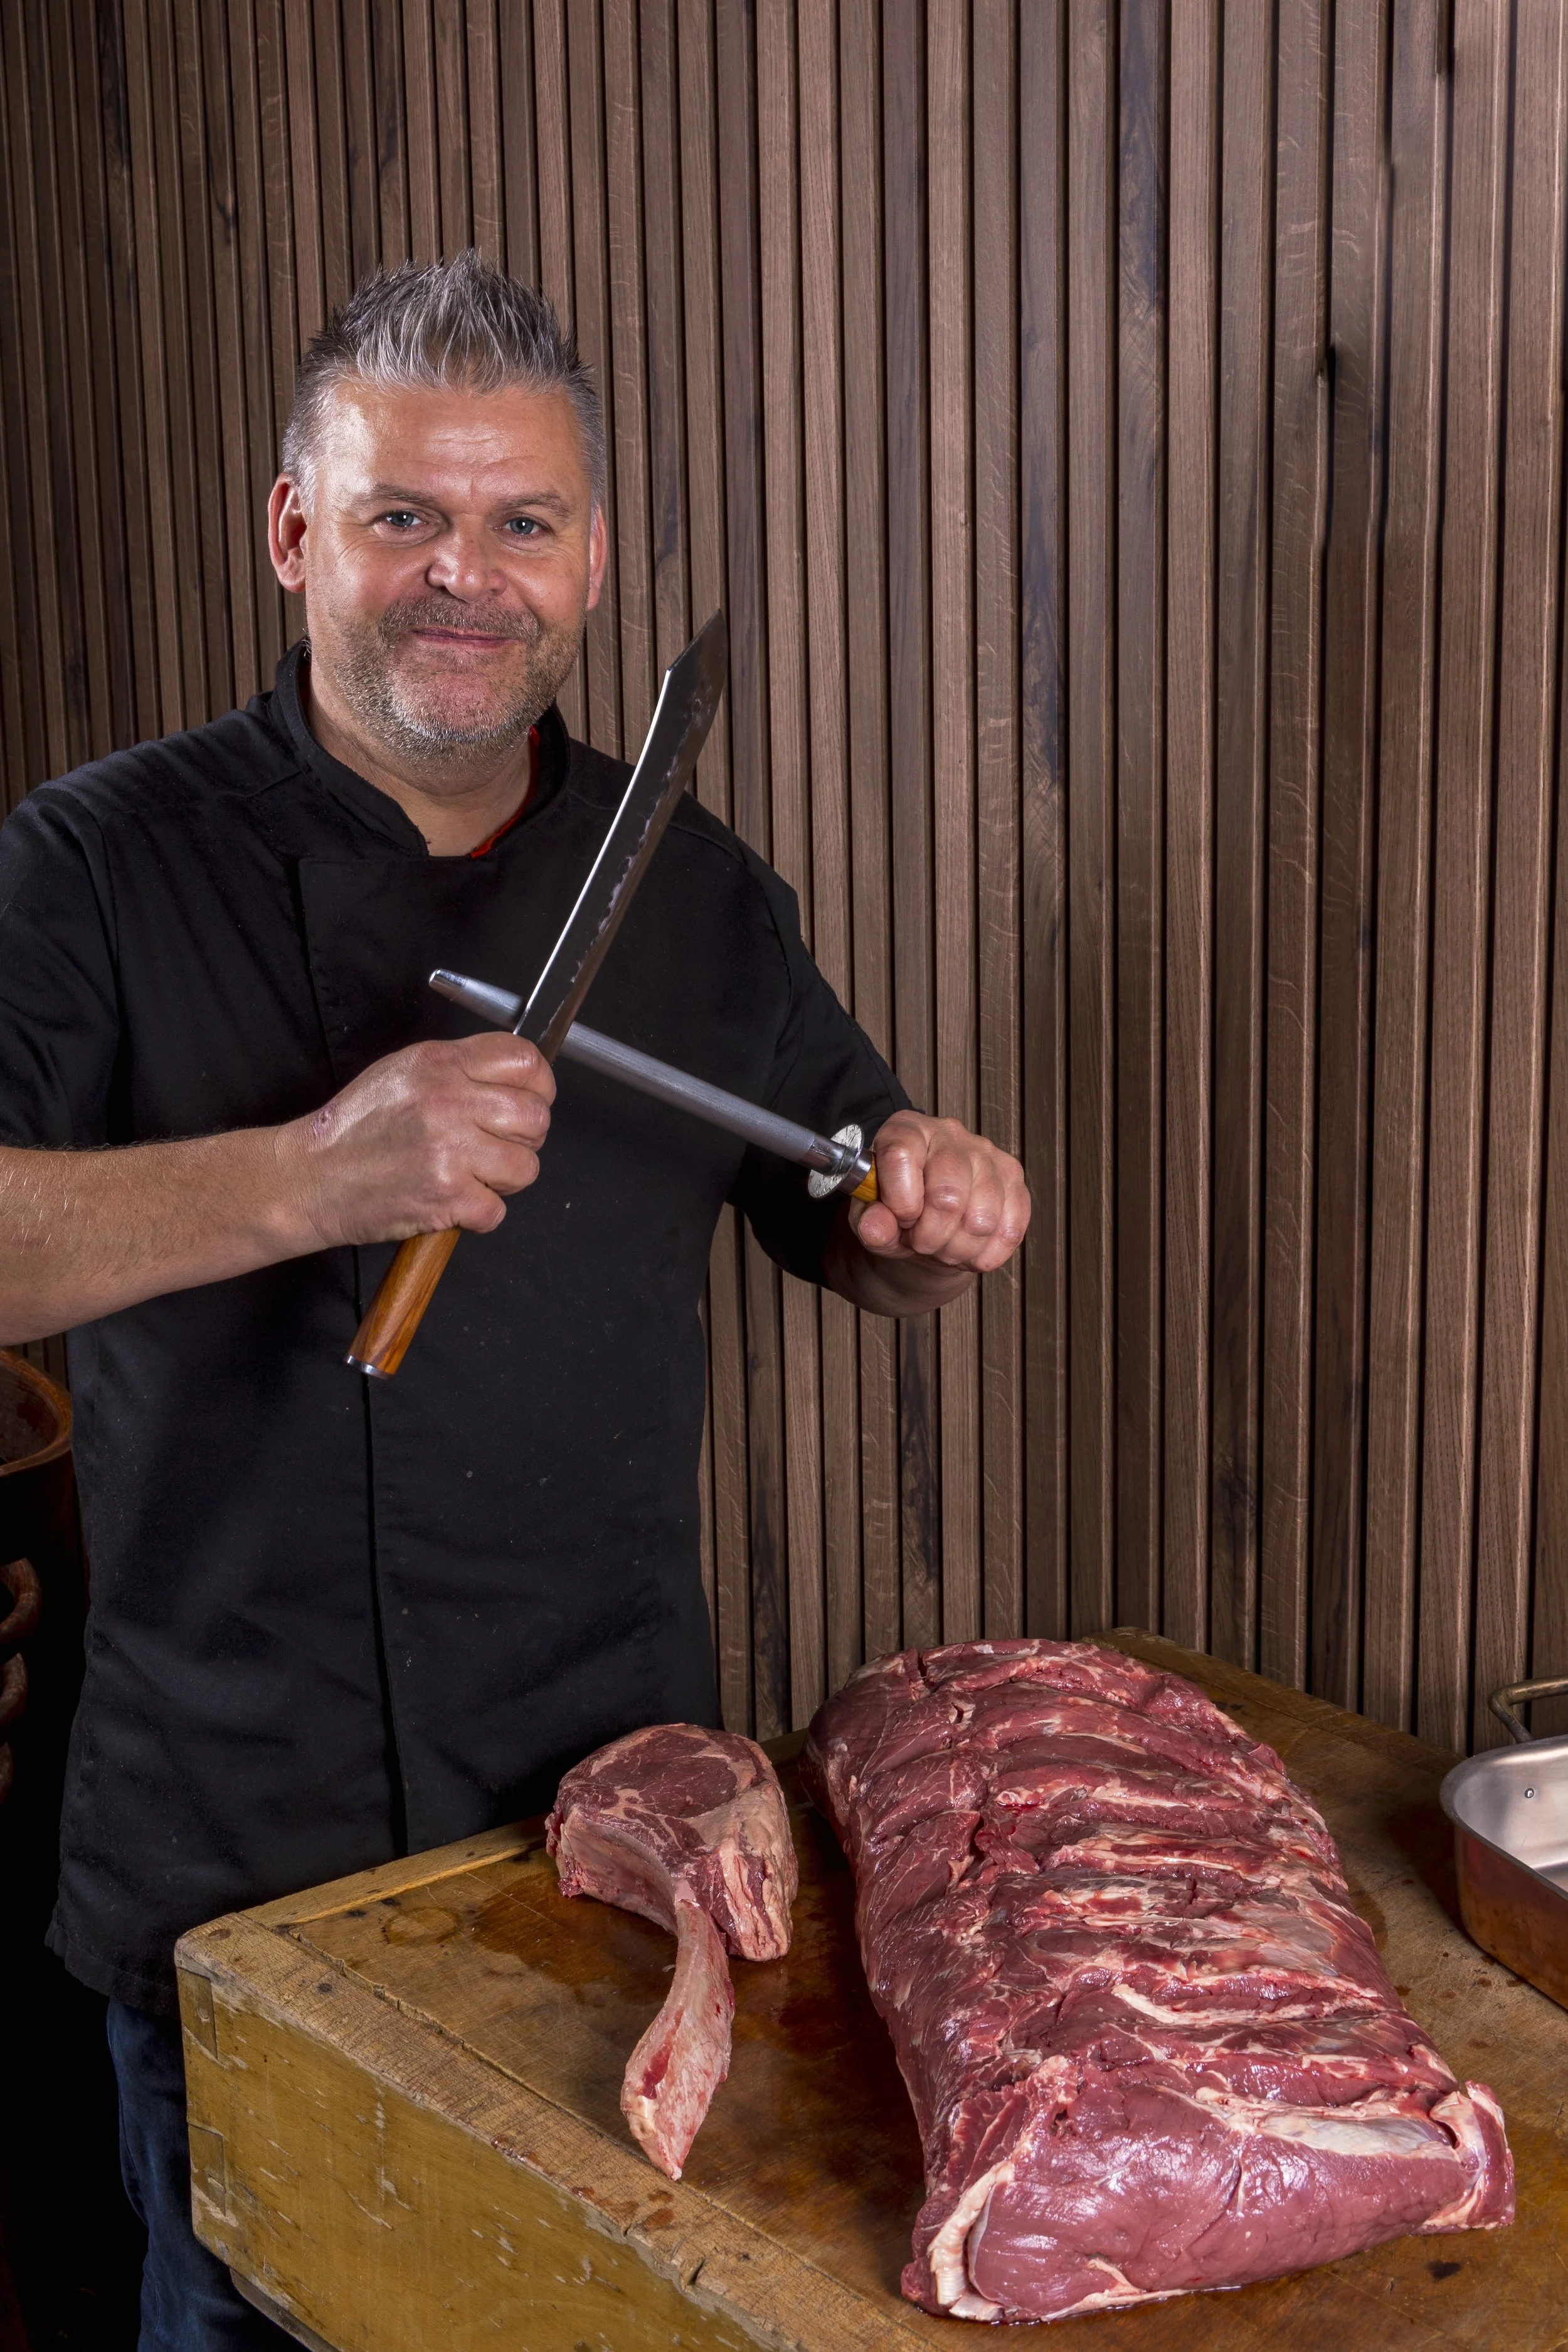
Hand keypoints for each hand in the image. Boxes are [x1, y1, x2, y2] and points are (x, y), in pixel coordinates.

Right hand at [279, 1033, 555, 1246]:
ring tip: (472, 1175)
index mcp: (440, 1063)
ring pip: (527, 1166)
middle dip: (526, 1138)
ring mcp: (450, 1150)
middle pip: (536, 1116)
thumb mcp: (403, 1073)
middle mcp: (449, 1101)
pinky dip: (479, 1214)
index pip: (525, 1060)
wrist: (311, 1178)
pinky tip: (453, 1201)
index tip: (531, 1100)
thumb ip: (459, 1070)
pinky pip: (497, 1210)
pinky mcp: (447, 1195)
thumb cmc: (356, 1129)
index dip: (539, 1084)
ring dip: (506, 1179)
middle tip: (498, 1147)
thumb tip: (515, 1081)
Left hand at [849, 1112, 1029, 1277]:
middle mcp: (950, 1134)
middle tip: (920, 1241)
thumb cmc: (897, 1212)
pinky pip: (1009, 1231)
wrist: (929, 1223)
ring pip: (981, 1220)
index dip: (899, 1201)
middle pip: (948, 1196)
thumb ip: (869, 1221)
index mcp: (906, 1131)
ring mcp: (988, 1155)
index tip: (900, 1220)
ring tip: (944, 1246)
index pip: (901, 1156)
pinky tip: (968, 1248)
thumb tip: (876, 1227)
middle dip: (931, 1236)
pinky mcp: (1014, 1179)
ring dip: (958, 1249)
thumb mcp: (870, 1217)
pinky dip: (985, 1255)